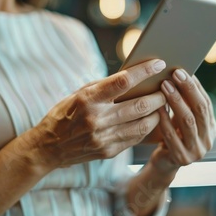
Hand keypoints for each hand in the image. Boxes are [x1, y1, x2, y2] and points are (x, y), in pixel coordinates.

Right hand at [31, 59, 166, 168]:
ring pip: (143, 124)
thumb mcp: (79, 94)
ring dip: (157, 114)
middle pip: (139, 105)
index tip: (159, 64)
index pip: (123, 81)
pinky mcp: (109, 151)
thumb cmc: (65, 113)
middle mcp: (96, 119)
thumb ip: (104, 87)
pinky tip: (150, 120)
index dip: (144, 71)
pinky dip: (146, 127)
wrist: (49, 147)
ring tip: (162, 105)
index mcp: (88, 99)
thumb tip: (134, 77)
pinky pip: (136, 138)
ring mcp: (103, 138)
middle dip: (158, 96)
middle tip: (166, 89)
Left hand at [149, 69, 215, 178]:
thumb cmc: (172, 134)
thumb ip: (184, 102)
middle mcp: (208, 139)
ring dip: (176, 101)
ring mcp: (197, 151)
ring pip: (188, 121)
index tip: (183, 70)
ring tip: (164, 85)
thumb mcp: (180, 119)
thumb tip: (177, 72)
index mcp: (210, 127)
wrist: (164, 163)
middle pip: (200, 110)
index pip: (206, 102)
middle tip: (175, 73)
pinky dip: (165, 119)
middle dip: (187, 90)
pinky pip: (172, 135)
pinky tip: (157, 107)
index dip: (195, 86)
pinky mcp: (182, 159)